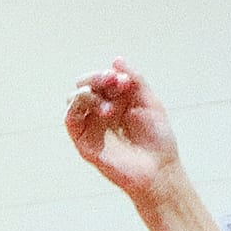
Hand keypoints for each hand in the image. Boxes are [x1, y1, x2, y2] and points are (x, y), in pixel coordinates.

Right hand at [66, 60, 180, 198]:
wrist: (159, 171)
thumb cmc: (158, 141)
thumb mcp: (150, 104)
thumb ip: (135, 81)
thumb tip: (116, 59)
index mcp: (117, 101)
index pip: (103, 79)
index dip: (111, 76)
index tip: (126, 82)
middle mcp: (101, 111)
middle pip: (86, 85)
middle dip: (98, 79)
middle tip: (114, 82)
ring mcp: (91, 125)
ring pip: (76, 98)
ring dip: (90, 93)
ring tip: (111, 108)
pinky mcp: (84, 140)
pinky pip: (71, 117)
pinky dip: (79, 105)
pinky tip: (98, 107)